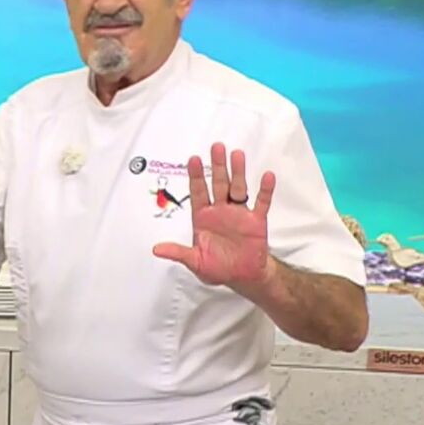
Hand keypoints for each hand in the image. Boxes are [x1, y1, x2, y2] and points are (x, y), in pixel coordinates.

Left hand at [153, 142, 274, 287]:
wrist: (242, 277)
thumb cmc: (217, 267)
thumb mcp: (195, 261)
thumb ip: (178, 253)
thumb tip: (156, 249)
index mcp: (204, 217)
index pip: (198, 192)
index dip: (196, 176)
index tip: (193, 159)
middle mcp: (221, 211)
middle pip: (218, 184)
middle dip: (217, 166)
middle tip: (216, 147)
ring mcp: (239, 214)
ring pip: (238, 188)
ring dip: (238, 172)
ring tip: (237, 154)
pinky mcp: (256, 221)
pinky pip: (261, 202)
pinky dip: (265, 190)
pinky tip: (267, 176)